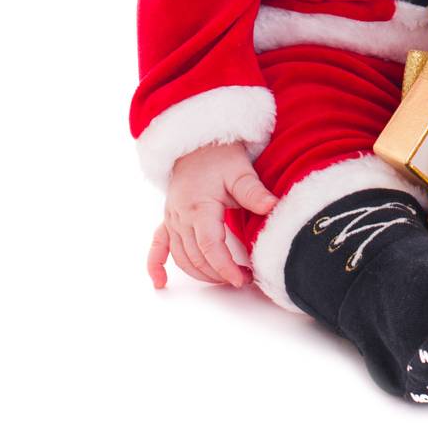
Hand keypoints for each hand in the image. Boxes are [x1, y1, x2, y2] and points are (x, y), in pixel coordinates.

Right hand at [147, 141, 278, 290]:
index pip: (210, 247)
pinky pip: (157, 247)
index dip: (225, 267)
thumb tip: (272, 206)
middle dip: (218, 273)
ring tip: (224, 279)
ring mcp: (171, 220)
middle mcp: (181, 218)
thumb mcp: (240, 171)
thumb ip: (253, 192)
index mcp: (199, 208)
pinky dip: (156, 266)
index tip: (242, 278)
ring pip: (181, 257)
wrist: (197, 144)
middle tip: (242, 278)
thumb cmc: (220, 156)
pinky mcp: (167, 220)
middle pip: (196, 257)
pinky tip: (161, 282)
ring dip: (200, 273)